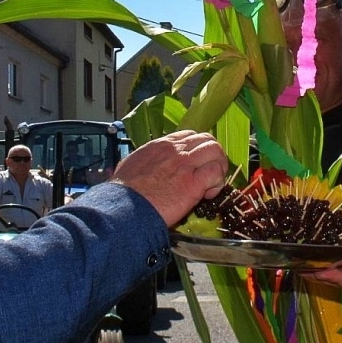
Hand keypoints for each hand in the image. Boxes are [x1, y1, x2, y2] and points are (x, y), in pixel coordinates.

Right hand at [112, 130, 229, 225]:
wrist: (124, 207)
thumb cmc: (123, 192)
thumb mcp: (132, 164)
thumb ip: (145, 161)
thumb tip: (146, 166)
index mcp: (161, 145)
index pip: (190, 135)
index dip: (198, 148)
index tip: (196, 163)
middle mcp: (175, 150)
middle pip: (207, 139)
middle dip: (213, 155)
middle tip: (210, 173)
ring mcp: (185, 164)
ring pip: (215, 150)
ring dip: (219, 166)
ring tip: (212, 183)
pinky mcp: (193, 183)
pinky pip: (215, 172)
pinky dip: (217, 183)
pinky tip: (208, 194)